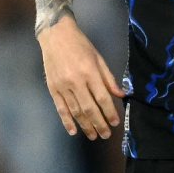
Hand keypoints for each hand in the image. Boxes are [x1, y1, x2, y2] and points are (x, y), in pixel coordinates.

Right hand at [38, 17, 124, 139]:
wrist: (56, 36)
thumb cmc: (81, 45)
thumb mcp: (99, 58)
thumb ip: (109, 78)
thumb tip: (121, 95)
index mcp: (90, 72)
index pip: (102, 98)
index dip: (109, 112)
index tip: (115, 122)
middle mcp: (76, 81)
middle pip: (89, 108)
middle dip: (99, 123)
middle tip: (106, 135)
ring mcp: (62, 86)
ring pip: (75, 111)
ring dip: (85, 125)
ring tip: (93, 135)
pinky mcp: (52, 89)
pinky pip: (60, 108)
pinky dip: (66, 121)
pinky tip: (73, 131)